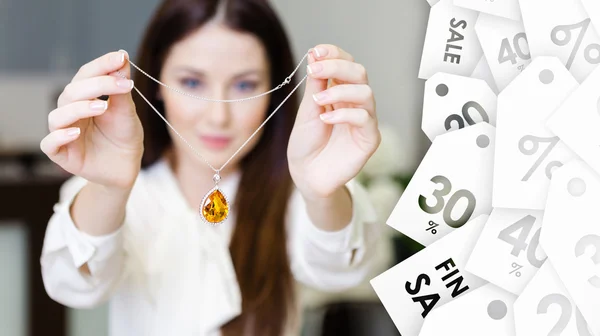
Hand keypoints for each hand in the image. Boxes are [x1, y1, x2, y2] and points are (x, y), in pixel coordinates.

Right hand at [40, 50, 143, 189]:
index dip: (101, 65)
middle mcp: (71, 112)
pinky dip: (60, 136)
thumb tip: (122, 57)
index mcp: (85, 97)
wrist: (127, 167)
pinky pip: (50, 143)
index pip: (86, 75)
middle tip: (121, 85)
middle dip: (96, 85)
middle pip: (71, 92)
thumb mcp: (127, 112)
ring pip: (58, 116)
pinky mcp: (61, 154)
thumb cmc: (124, 137)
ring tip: (102, 107)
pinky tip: (75, 132)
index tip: (120, 58)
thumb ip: (121, 89)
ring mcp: (64, 133)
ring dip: (78, 108)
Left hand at [288, 44, 380, 199]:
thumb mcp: (307, 110)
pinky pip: (365, 119)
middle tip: (315, 70)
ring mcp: (364, 120)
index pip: (346, 63)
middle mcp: (355, 103)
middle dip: (338, 67)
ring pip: (366, 93)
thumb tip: (315, 54)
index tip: (316, 52)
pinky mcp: (369, 139)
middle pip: (359, 73)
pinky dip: (344, 114)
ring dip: (340, 91)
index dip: (334, 54)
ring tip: (318, 101)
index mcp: (340, 92)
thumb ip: (315, 85)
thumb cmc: (306, 144)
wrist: (307, 175)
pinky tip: (325, 119)